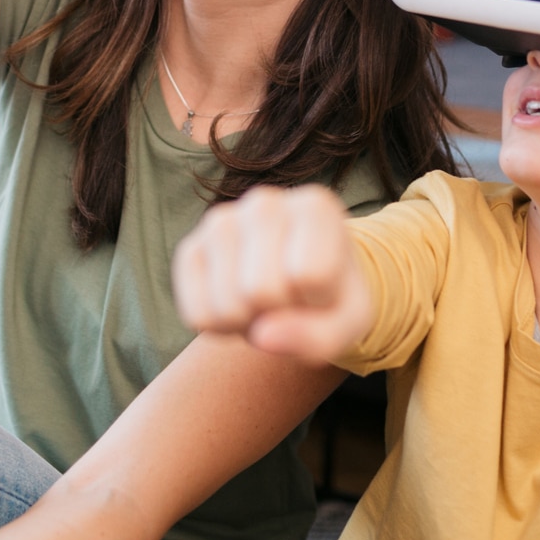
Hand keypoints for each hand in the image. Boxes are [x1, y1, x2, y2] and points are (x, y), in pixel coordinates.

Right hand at [175, 185, 372, 364]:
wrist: (299, 281)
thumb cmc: (329, 297)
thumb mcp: (348, 322)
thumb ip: (319, 336)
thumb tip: (262, 335)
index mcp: (316, 206)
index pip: (310, 275)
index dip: (318, 301)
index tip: (322, 288)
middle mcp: (264, 202)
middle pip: (262, 291)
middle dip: (279, 314)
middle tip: (291, 300)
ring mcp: (221, 222)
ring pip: (228, 306)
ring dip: (249, 324)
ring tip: (266, 303)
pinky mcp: (190, 249)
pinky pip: (198, 315)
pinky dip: (220, 328)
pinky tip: (239, 305)